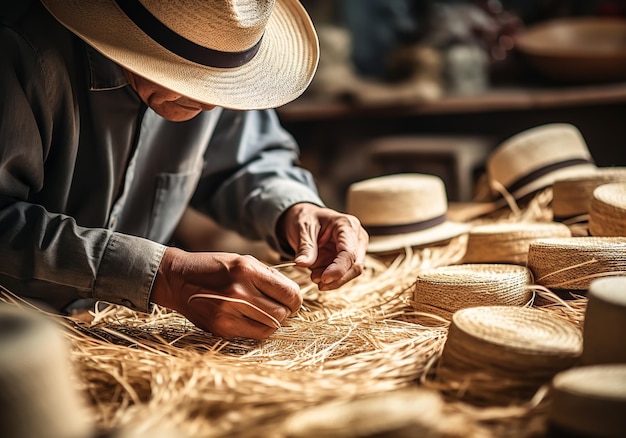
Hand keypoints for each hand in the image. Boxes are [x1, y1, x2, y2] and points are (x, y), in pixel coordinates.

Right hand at [150, 248, 301, 339]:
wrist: (178, 279)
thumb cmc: (215, 267)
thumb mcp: (244, 261)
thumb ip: (269, 277)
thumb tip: (294, 295)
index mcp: (247, 271)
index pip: (288, 293)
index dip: (296, 299)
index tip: (292, 299)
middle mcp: (238, 292)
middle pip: (281, 314)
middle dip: (286, 311)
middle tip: (280, 306)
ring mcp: (228, 313)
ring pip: (270, 328)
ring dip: (273, 322)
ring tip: (265, 312)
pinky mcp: (221, 329)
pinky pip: (253, 335)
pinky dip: (258, 329)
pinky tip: (251, 318)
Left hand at [277, 203, 367, 289]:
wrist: (306, 218)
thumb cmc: (307, 218)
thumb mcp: (303, 228)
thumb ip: (305, 247)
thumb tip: (303, 264)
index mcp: (347, 224)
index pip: (349, 252)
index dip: (338, 269)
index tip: (323, 279)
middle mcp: (356, 237)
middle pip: (355, 265)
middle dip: (336, 277)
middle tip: (315, 280)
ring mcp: (355, 248)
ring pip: (351, 273)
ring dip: (333, 280)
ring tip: (314, 276)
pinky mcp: (349, 259)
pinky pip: (344, 274)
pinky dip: (331, 279)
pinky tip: (317, 275)